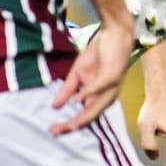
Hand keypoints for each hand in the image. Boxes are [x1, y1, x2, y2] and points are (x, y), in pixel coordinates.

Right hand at [51, 18, 133, 134]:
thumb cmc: (98, 54)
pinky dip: (87, 95)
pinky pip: (99, 88)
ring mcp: (111, 88)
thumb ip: (68, 89)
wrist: (114, 34)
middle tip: (55, 131)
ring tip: (68, 125)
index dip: (68, 124)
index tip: (51, 130)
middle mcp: (107, 97)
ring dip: (81, 117)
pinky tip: (75, 101)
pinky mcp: (113, 76)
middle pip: (89, 117)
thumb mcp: (78, 73)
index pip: (83, 117)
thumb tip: (55, 106)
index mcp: (99, 98)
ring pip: (96, 108)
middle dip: (71, 126)